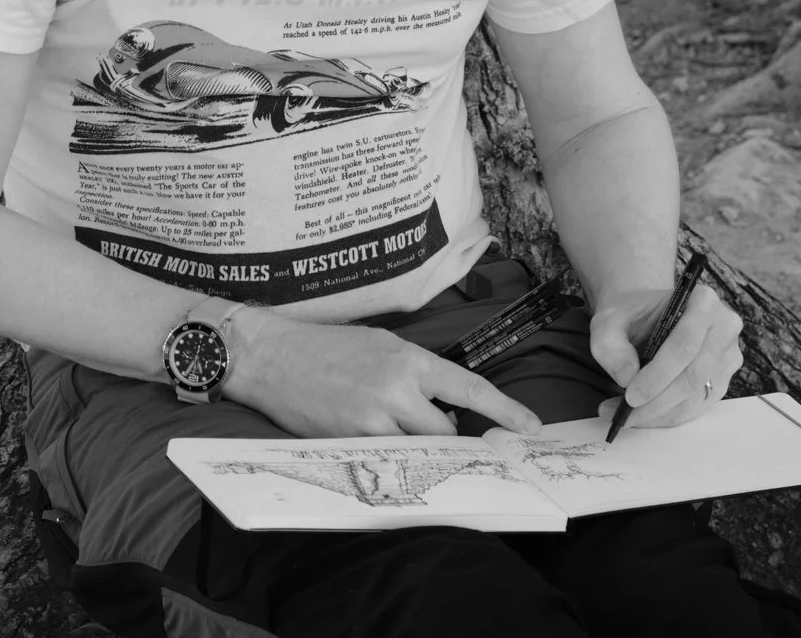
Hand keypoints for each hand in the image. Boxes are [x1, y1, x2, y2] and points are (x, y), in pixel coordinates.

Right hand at [223, 310, 543, 438]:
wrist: (270, 356)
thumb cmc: (326, 346)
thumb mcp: (382, 344)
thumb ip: (416, 372)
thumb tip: (445, 404)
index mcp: (409, 359)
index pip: (470, 389)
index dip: (506, 410)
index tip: (530, 426)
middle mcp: (397, 390)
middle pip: (447, 431)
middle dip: (449, 434)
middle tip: (435, 427)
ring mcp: (373, 420)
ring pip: (418, 449)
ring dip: (419, 444)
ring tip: (396, 426)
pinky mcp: (350, 441)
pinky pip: (387, 457)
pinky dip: (391, 452)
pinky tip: (375, 436)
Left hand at [589, 282, 743, 428]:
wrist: (644, 316)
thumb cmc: (630, 315)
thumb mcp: (609, 320)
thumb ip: (611, 345)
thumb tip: (627, 377)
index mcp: (702, 301)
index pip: (684, 345)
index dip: (658, 375)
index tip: (630, 396)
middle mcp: (723, 327)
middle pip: (694, 375)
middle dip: (657, 401)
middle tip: (625, 414)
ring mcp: (727, 356)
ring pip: (696, 397)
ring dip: (659, 413)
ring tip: (624, 417)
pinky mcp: (722, 380)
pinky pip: (697, 407)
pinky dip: (667, 416)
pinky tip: (642, 416)